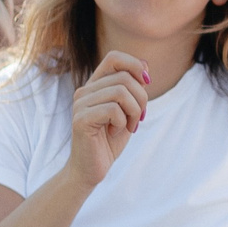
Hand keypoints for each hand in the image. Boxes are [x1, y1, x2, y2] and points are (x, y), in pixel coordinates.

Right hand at [65, 52, 149, 188]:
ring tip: (128, 126)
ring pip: (120, 92)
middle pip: (124, 77)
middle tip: (138, 118)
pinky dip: (122, 122)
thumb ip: (134, 89)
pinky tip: (114, 132)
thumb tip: (145, 65)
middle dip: (141, 98)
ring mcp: (80, 104)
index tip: (146, 84)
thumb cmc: (109, 140)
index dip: (135, 66)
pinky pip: (112, 109)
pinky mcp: (81, 119)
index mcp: (96, 85)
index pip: (114, 58)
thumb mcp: (128, 111)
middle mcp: (85, 91)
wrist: (91, 168)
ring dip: (133, 112)